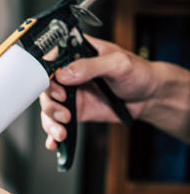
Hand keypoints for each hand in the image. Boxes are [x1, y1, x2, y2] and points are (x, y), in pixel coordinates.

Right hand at [40, 35, 157, 149]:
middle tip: (64, 111)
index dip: (47, 74)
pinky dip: (52, 133)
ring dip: (51, 120)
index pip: (51, 60)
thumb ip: (91, 66)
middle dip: (50, 103)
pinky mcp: (74, 110)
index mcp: (76, 53)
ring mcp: (70, 93)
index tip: (57, 87)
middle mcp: (69, 73)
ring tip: (63, 130)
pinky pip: (57, 122)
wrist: (148, 97)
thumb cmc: (138, 72)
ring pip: (48, 107)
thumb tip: (64, 74)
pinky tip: (54, 141)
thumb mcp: (118, 64)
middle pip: (44, 87)